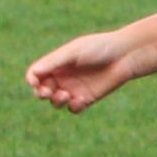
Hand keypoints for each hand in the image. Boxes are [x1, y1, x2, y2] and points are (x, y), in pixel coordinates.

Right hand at [25, 28, 145, 112]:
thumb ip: (54, 62)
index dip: (32, 79)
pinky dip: (74, 106)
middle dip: (41, 93)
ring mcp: (74, 88)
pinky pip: (74, 108)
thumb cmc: (98, 48)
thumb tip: (34, 73)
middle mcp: (62, 77)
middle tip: (47, 92)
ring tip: (66, 95)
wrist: (125, 56)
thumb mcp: (74, 52)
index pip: (36, 74)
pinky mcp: (87, 98)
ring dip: (56, 101)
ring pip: (56, 102)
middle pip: (42, 90)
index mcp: (56, 63)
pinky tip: (81, 101)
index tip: (34, 82)